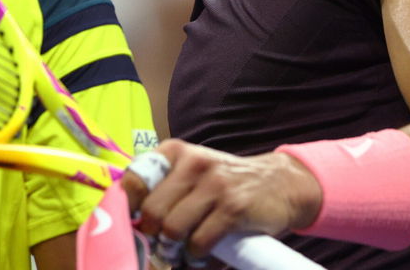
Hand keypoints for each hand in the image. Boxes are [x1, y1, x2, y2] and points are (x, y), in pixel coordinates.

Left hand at [122, 140, 322, 260]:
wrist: (280, 183)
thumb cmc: (226, 183)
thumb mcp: (193, 172)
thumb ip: (164, 188)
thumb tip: (132, 222)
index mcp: (175, 152)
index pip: (134, 179)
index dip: (129, 208)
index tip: (135, 223)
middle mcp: (192, 163)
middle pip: (152, 211)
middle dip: (153, 235)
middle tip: (161, 244)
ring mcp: (214, 185)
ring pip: (172, 229)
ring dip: (174, 249)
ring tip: (182, 251)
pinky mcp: (232, 208)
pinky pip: (199, 243)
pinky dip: (197, 256)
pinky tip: (203, 253)